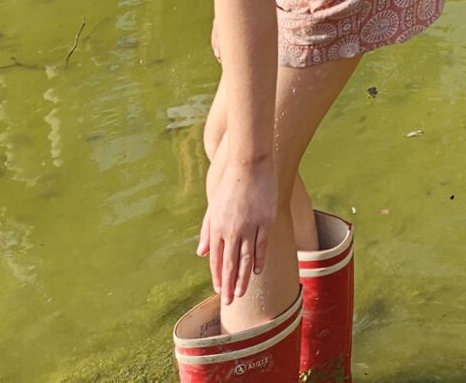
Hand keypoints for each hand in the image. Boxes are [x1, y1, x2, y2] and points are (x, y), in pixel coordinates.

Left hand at [197, 157, 278, 305]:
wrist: (248, 164)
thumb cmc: (229, 184)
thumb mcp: (213, 207)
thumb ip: (207, 231)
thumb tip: (200, 253)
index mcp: (217, 227)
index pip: (215, 259)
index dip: (216, 276)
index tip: (218, 290)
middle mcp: (232, 230)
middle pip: (229, 264)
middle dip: (228, 284)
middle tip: (228, 301)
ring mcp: (249, 226)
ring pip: (245, 259)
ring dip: (242, 278)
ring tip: (240, 294)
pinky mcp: (265, 221)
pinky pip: (261, 246)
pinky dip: (258, 260)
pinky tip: (256, 272)